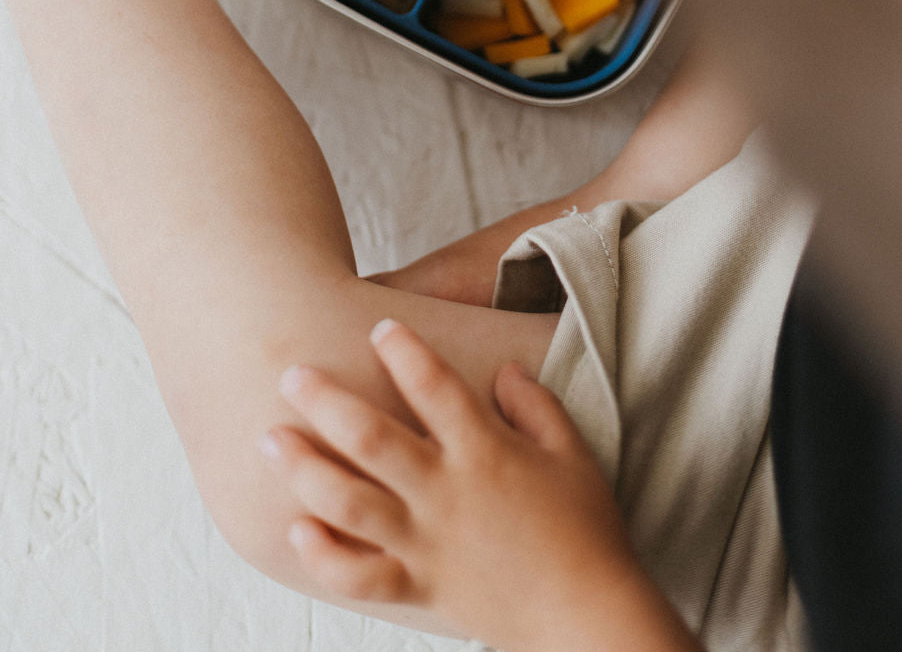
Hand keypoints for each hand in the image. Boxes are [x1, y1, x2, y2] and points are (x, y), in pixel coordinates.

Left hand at [259, 320, 678, 651]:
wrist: (585, 618)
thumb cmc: (585, 531)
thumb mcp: (573, 454)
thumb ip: (536, 404)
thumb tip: (504, 370)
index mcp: (485, 453)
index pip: (435, 387)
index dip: (406, 352)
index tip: (379, 326)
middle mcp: (446, 494)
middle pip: (372, 439)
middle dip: (326, 401)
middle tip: (291, 372)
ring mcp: (426, 543)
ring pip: (350, 503)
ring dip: (305, 469)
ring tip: (271, 439)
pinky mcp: (419, 586)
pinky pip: (360, 575)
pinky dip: (324, 555)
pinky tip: (298, 528)